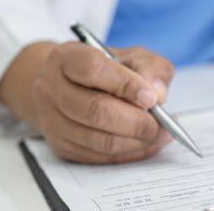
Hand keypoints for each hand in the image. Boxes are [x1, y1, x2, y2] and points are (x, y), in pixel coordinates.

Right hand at [0, 42, 174, 163]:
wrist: (70, 85)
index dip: (126, 85)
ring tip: (160, 134)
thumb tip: (158, 93)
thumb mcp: (131, 56)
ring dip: (136, 142)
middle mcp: (52, 88)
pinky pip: (99, 157)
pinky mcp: (61, 145)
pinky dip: (129, 153)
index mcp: (67, 57)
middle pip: (96, 110)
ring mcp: (52, 120)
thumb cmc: (105, 69)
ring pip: (98, 139)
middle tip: (161, 124)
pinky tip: (146, 144)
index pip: (94, 70)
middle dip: (136, 122)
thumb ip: (150, 67)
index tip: (151, 98)